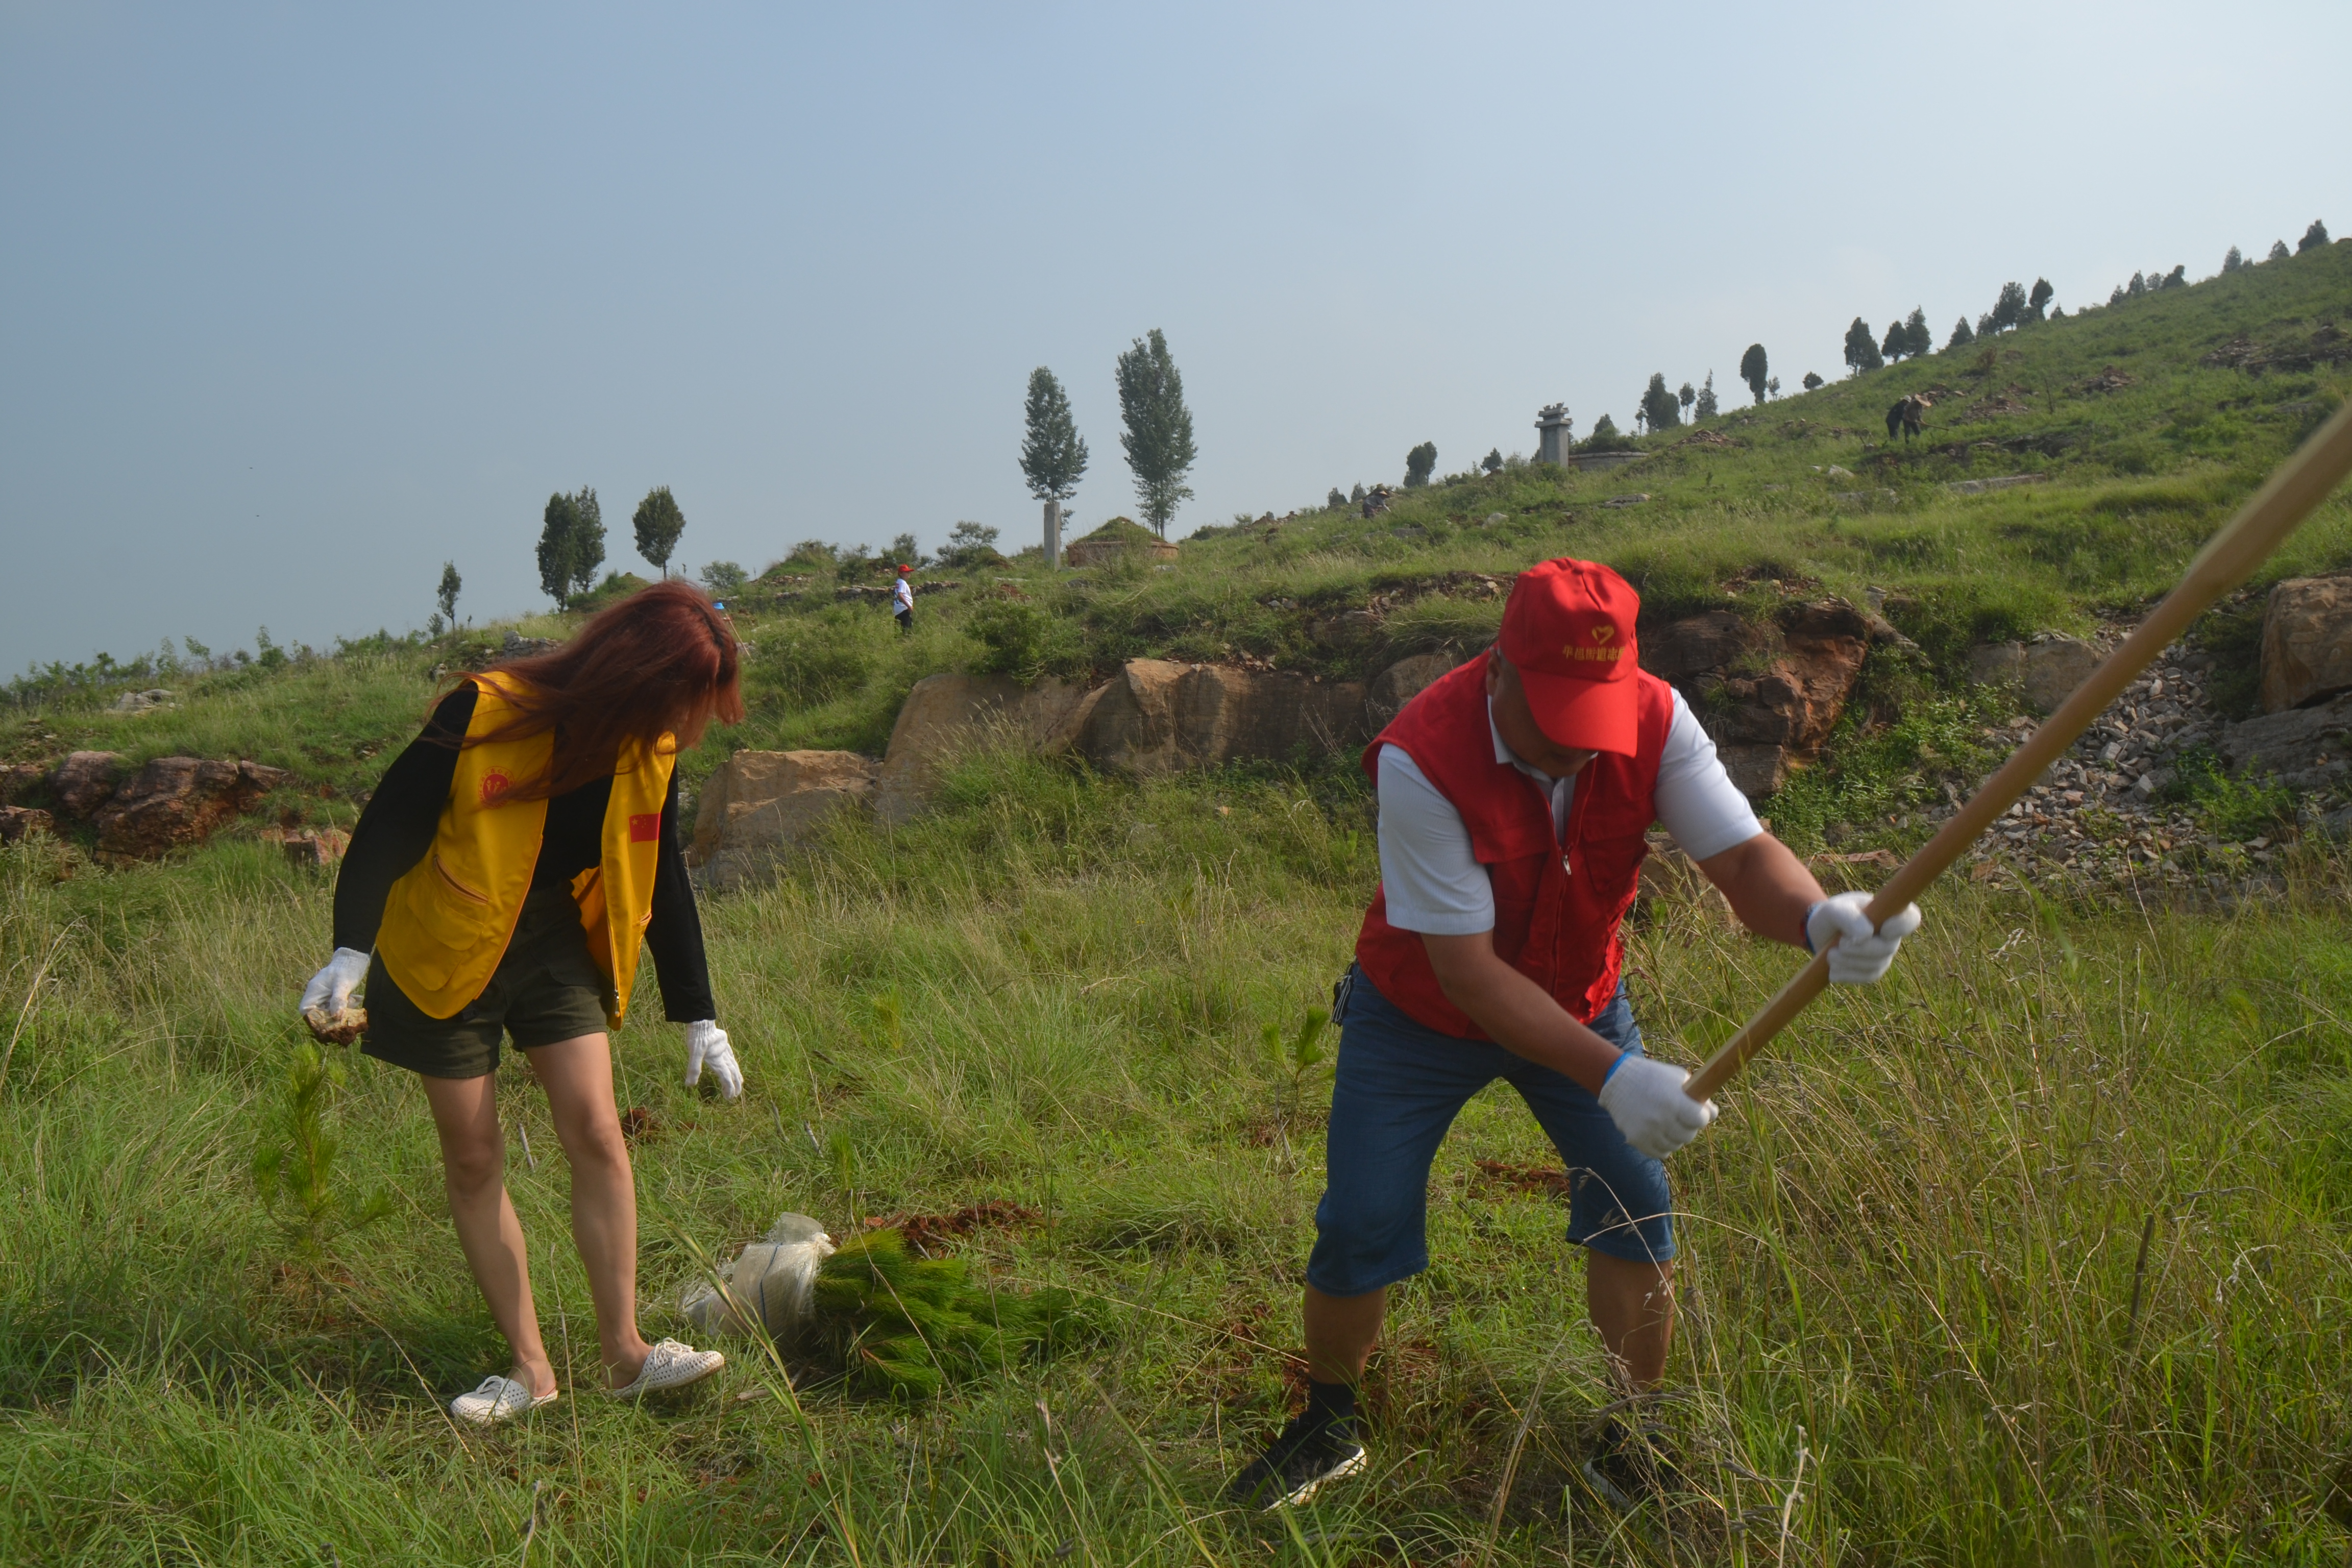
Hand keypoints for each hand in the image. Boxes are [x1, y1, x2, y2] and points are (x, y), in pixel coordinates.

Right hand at [300, 948, 369, 1016]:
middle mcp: (315, 995)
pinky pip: (335, 1007)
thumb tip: (336, 1017)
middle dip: (333, 1014)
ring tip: (353, 1001)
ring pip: (329, 1011)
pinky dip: (344, 1006)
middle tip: (347, 1009)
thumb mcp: (343, 984)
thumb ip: (338, 999)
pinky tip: (355, 999)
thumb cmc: (346, 970)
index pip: (305, 1010)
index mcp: (313, 991)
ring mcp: (323, 996)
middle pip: (318, 1013)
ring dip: (341, 1010)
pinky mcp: (331, 997)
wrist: (353, 960)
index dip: (315, 1018)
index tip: (331, 1018)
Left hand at [684, 1020, 742, 1099]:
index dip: (729, 1088)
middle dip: (735, 1085)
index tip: (729, 1097)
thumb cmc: (697, 1037)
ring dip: (737, 1075)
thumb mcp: (693, 1053)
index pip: (726, 1077)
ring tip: (741, 1082)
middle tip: (736, 1095)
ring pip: (734, 1064)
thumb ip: (693, 1069)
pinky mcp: (723, 1043)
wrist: (702, 1021)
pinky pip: (731, 1055)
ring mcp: (724, 1049)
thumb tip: (689, 1085)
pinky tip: (734, 1063)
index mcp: (717, 1060)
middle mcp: (722, 1056)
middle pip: (732, 1073)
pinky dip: (734, 1062)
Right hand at [1596, 1054, 1716, 1158]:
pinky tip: (1658, 1133)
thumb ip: (1697, 1095)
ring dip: (1675, 1137)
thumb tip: (1713, 1114)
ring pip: (1675, 1146)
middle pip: (1689, 1135)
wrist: (1617, 1080)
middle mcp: (1662, 1119)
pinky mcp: (1637, 1140)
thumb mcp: (1677, 1078)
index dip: (1700, 1116)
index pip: (1701, 1120)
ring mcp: (1648, 1132)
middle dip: (1688, 1126)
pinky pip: (1660, 1153)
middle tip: (1679, 1117)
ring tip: (1667, 1123)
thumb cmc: (1653, 1076)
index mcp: (1674, 1101)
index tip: (1695, 1112)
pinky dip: (1662, 1146)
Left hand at [1805, 891, 1923, 983]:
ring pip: (1876, 965)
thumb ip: (1849, 918)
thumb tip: (1866, 935)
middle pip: (1888, 947)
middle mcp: (1890, 934)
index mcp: (1886, 912)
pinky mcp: (1873, 970)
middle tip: (1840, 944)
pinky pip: (1867, 977)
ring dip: (1849, 961)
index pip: (1911, 917)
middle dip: (1861, 949)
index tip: (1884, 930)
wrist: (1818, 935)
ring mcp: (1883, 954)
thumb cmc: (1830, 917)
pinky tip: (1833, 968)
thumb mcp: (1833, 911)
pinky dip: (1847, 974)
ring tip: (1830, 954)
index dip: (1903, 925)